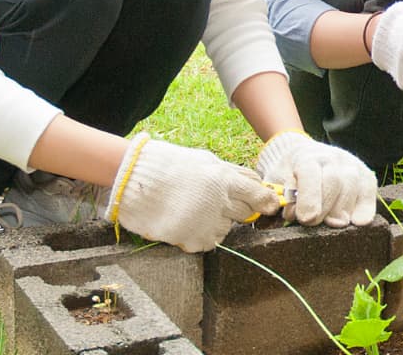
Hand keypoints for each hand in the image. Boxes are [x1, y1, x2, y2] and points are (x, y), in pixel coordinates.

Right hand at [106, 133, 281, 251]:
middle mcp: (219, 203)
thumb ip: (232, 174)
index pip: (259, 196)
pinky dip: (201, 235)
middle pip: (245, 214)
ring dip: (217, 222)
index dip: (266, 201)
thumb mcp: (205, 161)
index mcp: (224, 180)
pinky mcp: (193, 240)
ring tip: (194, 210)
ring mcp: (206, 224)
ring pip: (226, 229)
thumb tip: (256, 184)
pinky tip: (186, 221)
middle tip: (218, 202)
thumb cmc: (170, 166)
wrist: (133, 181)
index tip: (269, 205)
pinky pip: (208, 242)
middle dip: (237, 209)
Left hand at [255, 131, 377, 226]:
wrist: (301, 155)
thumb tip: (293, 214)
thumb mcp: (276, 183)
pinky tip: (358, 222)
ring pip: (353, 186)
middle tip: (314, 223)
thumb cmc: (287, 175)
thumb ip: (282, 198)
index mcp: (306, 156)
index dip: (309, 198)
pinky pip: (369, 190)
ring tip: (333, 223)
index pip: (310, 173)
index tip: (306, 218)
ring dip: (343, 210)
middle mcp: (331, 156)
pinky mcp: (364, 174)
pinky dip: (366, 208)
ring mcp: (351, 164)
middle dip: (325, 207)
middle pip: (334, 181)